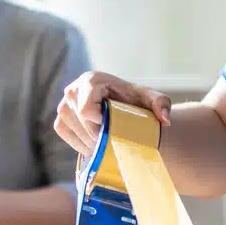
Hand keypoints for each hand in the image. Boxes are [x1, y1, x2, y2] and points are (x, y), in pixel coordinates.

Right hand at [54, 70, 171, 156]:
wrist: (125, 110)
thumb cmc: (136, 103)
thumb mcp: (151, 100)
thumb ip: (162, 104)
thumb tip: (165, 119)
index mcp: (92, 80)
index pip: (86, 108)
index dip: (99, 123)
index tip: (114, 128)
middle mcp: (73, 89)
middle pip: (79, 120)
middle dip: (96, 135)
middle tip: (113, 141)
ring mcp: (64, 104)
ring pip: (69, 127)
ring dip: (88, 141)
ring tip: (105, 143)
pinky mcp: (60, 118)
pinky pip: (64, 132)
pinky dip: (78, 142)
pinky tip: (94, 145)